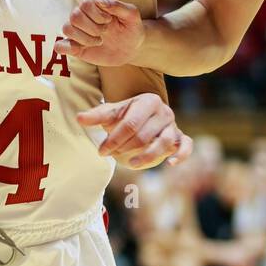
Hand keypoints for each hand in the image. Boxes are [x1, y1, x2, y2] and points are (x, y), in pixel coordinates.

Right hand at [56, 0, 144, 66]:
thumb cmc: (132, 28)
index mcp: (94, 1)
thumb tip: (101, 1)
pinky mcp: (74, 46)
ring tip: (99, 42)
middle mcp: (82, 13)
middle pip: (74, 16)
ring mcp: (77, 30)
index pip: (86, 4)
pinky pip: (59, 46)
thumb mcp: (132, 15)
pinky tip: (83, 50)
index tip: (110, 20)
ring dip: (84, 39)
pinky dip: (68, 48)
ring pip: (66, 29)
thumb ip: (118, 6)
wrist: (131, 47)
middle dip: (93, 28)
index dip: (98, 15)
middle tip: (105, 32)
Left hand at [77, 94, 192, 169]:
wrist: (146, 116)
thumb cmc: (127, 115)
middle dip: (126, 148)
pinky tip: (170, 164)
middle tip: (112, 155)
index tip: (101, 151)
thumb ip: (97, 116)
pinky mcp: (181, 137)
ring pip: (164, 143)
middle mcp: (164, 111)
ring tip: (132, 164)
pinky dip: (181, 155)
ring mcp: (174, 125)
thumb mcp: (112, 113)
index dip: (114, 139)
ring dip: (148, 156)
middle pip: (145, 135)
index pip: (130, 123)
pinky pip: (186, 146)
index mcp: (148, 101)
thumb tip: (79, 118)